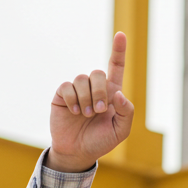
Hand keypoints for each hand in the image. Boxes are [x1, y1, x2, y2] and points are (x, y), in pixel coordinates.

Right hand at [46, 32, 134, 171]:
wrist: (78, 152)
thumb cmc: (101, 141)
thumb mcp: (120, 130)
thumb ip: (126, 112)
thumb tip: (118, 94)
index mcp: (112, 93)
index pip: (116, 67)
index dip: (118, 50)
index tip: (121, 34)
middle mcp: (95, 88)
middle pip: (98, 73)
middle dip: (99, 92)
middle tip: (98, 111)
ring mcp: (77, 91)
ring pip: (82, 78)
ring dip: (86, 98)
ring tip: (86, 115)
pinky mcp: (61, 96)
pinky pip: (66, 87)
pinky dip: (72, 100)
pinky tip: (74, 112)